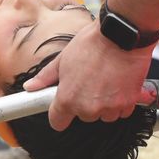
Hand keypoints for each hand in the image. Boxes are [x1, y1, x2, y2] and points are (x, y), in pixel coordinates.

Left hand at [23, 20, 152, 130]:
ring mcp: (108, 107)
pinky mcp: (127, 104)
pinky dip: (121, 101)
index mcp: (68, 99)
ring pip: (104, 115)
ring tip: (106, 81)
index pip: (57, 122)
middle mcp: (88, 108)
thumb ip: (46, 77)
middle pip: (84, 116)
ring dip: (105, 104)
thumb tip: (30, 87)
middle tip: (90, 82)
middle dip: (86, 103)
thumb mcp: (63, 58)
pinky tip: (119, 84)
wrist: (122, 35)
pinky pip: (122, 111)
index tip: (62, 109)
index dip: (59, 114)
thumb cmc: (92, 44)